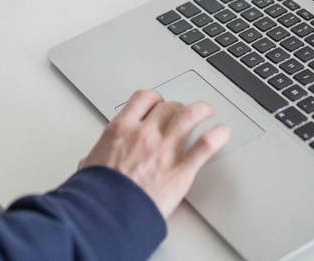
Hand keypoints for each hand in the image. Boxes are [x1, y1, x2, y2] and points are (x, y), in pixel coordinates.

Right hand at [78, 89, 229, 217]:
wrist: (107, 214)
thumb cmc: (96, 194)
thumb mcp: (90, 166)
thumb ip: (95, 158)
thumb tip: (90, 163)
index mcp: (121, 130)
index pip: (143, 99)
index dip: (154, 99)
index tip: (158, 103)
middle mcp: (144, 134)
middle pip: (168, 107)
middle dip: (177, 107)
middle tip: (183, 112)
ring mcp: (164, 150)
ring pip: (189, 117)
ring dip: (201, 110)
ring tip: (207, 111)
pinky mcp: (181, 170)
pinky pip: (204, 146)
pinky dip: (217, 136)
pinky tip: (223, 132)